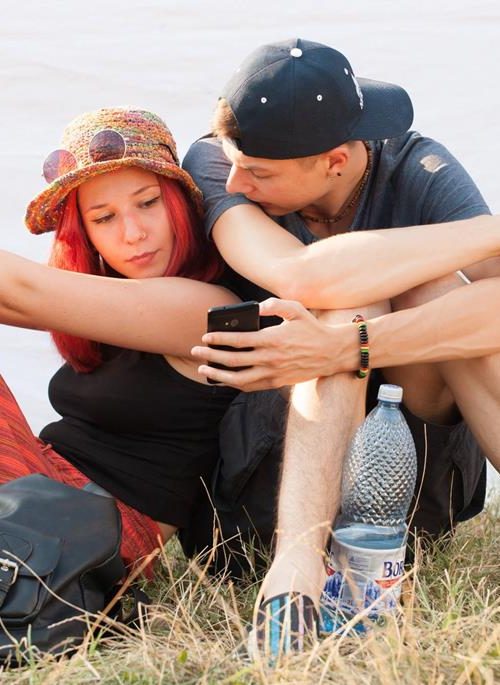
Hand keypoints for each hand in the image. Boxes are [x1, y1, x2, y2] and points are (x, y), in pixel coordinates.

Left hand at [191, 298, 342, 390]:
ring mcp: (273, 373)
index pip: (239, 341)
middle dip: (211, 356)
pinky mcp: (276, 383)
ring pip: (238, 379)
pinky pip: (250, 386)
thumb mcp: (296, 309)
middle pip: (233, 360)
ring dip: (217, 375)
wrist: (332, 352)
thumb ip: (274, 305)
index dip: (219, 339)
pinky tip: (223, 379)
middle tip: (195, 351)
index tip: (206, 336)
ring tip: (203, 369)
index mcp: (273, 339)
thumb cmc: (312, 328)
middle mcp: (271, 359)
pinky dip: (233, 384)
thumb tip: (255, 308)